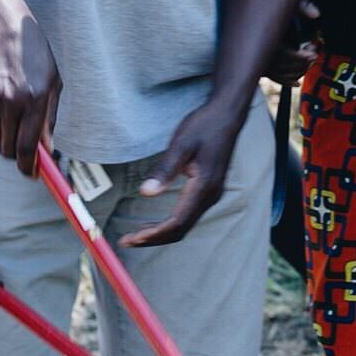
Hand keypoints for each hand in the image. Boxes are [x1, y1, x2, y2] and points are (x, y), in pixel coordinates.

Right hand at [0, 0, 61, 173]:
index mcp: (33, 99)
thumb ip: (49, 118)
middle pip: (6, 148)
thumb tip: (46, 150)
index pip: (25, 148)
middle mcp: (9, 100)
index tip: (31, 174)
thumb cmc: (33, 54)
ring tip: (11, 107)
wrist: (1, 25)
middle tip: (22, 140)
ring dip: (2, 131)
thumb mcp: (52, 82)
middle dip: (14, 150)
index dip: (27, 167)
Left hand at [122, 100, 245, 247]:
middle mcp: (211, 195)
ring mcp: (212, 194)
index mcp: (204, 186)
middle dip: (154, 238)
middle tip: (128, 241)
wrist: (227, 115)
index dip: (154, 233)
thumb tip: (145, 194)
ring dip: (161, 233)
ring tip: (136, 235)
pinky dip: (170, 224)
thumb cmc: (204, 126)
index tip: (133, 238)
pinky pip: (189, 216)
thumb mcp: (181, 144)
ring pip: (185, 225)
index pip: (177, 221)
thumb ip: (164, 170)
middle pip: (181, 229)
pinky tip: (155, 222)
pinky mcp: (210, 190)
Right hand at [267, 0, 319, 84]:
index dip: (303, 56)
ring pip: (282, 74)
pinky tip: (297, 82)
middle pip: (287, 66)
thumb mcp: (285, 2)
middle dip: (304, 63)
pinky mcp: (261, 67)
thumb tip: (316, 14)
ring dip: (299, 71)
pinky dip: (287, 82)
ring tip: (308, 62)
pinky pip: (275, 79)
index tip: (313, 52)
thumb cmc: (266, 7)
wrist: (245, 14)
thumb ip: (302, 5)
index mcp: (268, 40)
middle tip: (314, 55)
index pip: (288, 55)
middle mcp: (263, 53)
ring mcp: (261, 62)